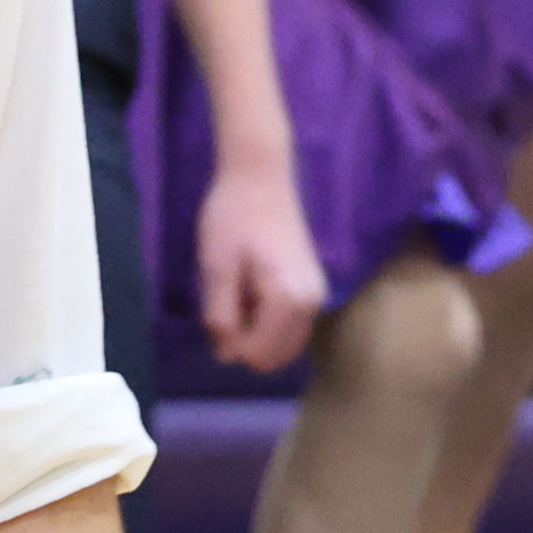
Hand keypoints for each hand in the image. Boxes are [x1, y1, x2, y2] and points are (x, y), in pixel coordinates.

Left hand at [193, 158, 327, 375]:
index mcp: (289, 300)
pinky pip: (293, 326)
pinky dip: (270, 324)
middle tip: (224, 309)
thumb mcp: (217, 269)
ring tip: (237, 300)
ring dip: (258, 335)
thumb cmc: (233, 218)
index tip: (214, 316)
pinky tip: (251, 296)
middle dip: (246, 344)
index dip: (229, 345)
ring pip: (286, 344)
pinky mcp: (314, 286)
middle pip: (277, 356)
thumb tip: (226, 355)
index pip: (258, 353)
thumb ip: (221, 316)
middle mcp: (312, 303)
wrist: (260, 176)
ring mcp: (317, 295)